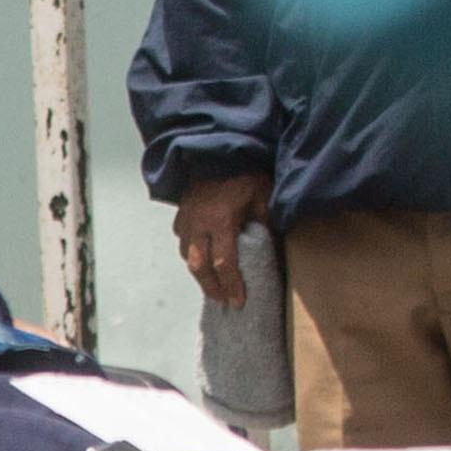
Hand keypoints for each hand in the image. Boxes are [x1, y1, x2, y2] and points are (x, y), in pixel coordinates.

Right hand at [170, 173, 272, 311]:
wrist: (221, 149)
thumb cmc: (245, 173)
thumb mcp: (263, 198)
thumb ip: (264, 224)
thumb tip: (269, 247)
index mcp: (221, 221)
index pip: (224, 263)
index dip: (231, 285)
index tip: (237, 301)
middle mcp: (200, 223)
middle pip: (200, 266)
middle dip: (211, 287)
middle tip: (222, 301)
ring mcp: (187, 218)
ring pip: (187, 255)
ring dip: (199, 273)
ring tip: (211, 284)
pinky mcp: (182, 211)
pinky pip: (182, 238)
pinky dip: (190, 252)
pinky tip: (199, 256)